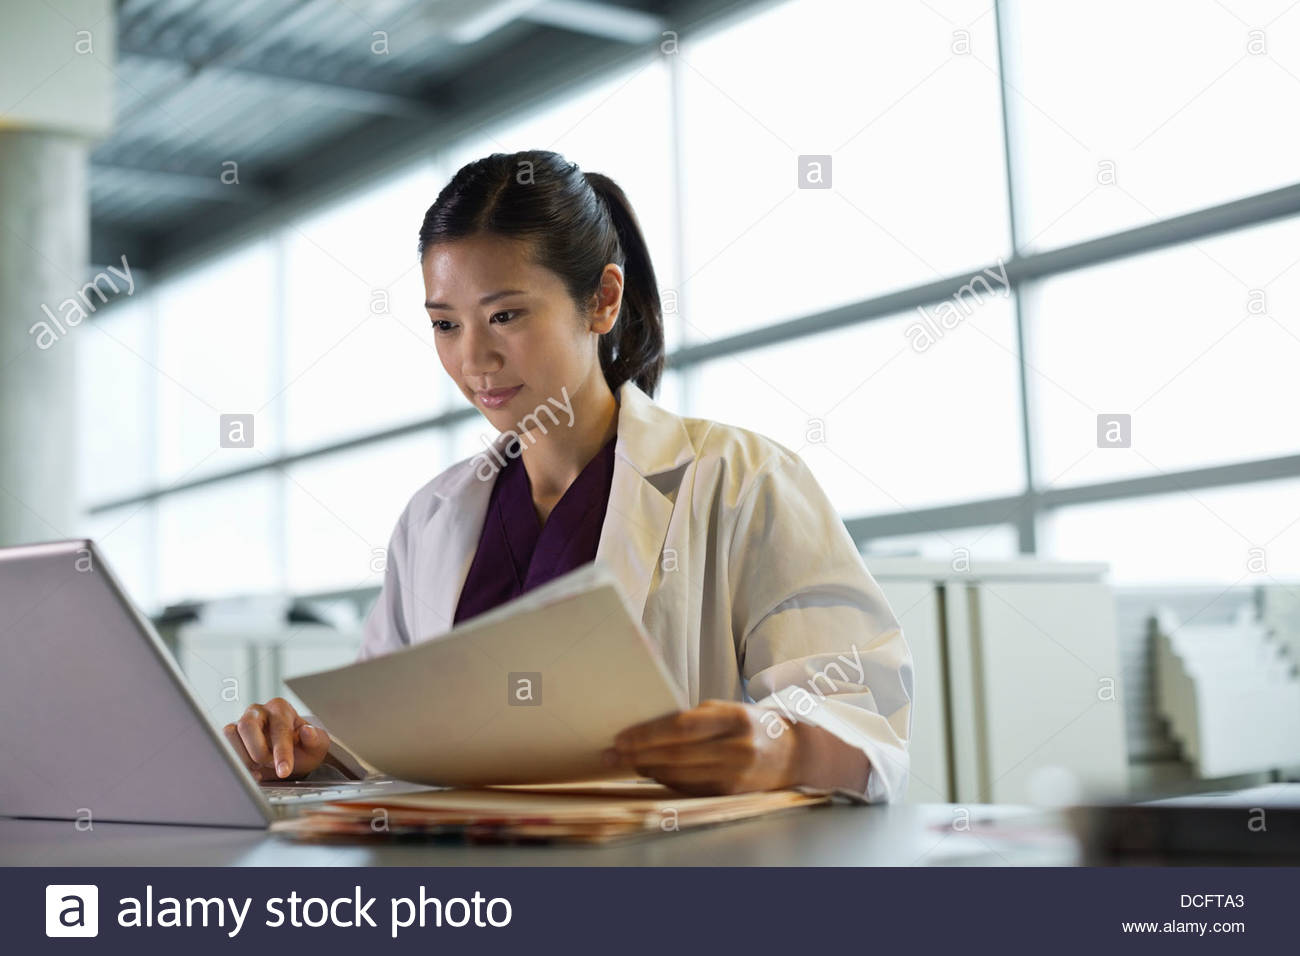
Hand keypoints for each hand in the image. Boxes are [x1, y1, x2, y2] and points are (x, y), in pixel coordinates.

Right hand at [223, 697, 330, 781]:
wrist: (292, 756)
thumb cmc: (303, 748)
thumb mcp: (316, 746)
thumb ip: (314, 739)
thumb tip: (308, 731)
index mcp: (281, 708)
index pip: (279, 728)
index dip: (281, 752)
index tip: (283, 771)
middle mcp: (258, 711)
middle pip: (247, 725)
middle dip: (258, 751)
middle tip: (268, 764)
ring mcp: (242, 723)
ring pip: (230, 734)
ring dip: (243, 756)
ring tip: (259, 768)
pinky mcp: (231, 736)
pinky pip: (223, 745)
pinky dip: (234, 761)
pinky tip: (249, 772)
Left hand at [602, 699, 803, 795]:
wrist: (793, 754)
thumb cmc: (751, 725)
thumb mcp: (729, 710)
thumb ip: (695, 718)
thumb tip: (648, 727)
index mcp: (736, 718)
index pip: (683, 726)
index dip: (648, 733)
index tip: (622, 736)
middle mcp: (738, 748)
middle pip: (677, 754)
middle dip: (639, 754)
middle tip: (612, 753)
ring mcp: (736, 774)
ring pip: (680, 775)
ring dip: (648, 769)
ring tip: (624, 762)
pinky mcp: (732, 793)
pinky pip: (690, 788)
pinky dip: (666, 781)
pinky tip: (650, 773)